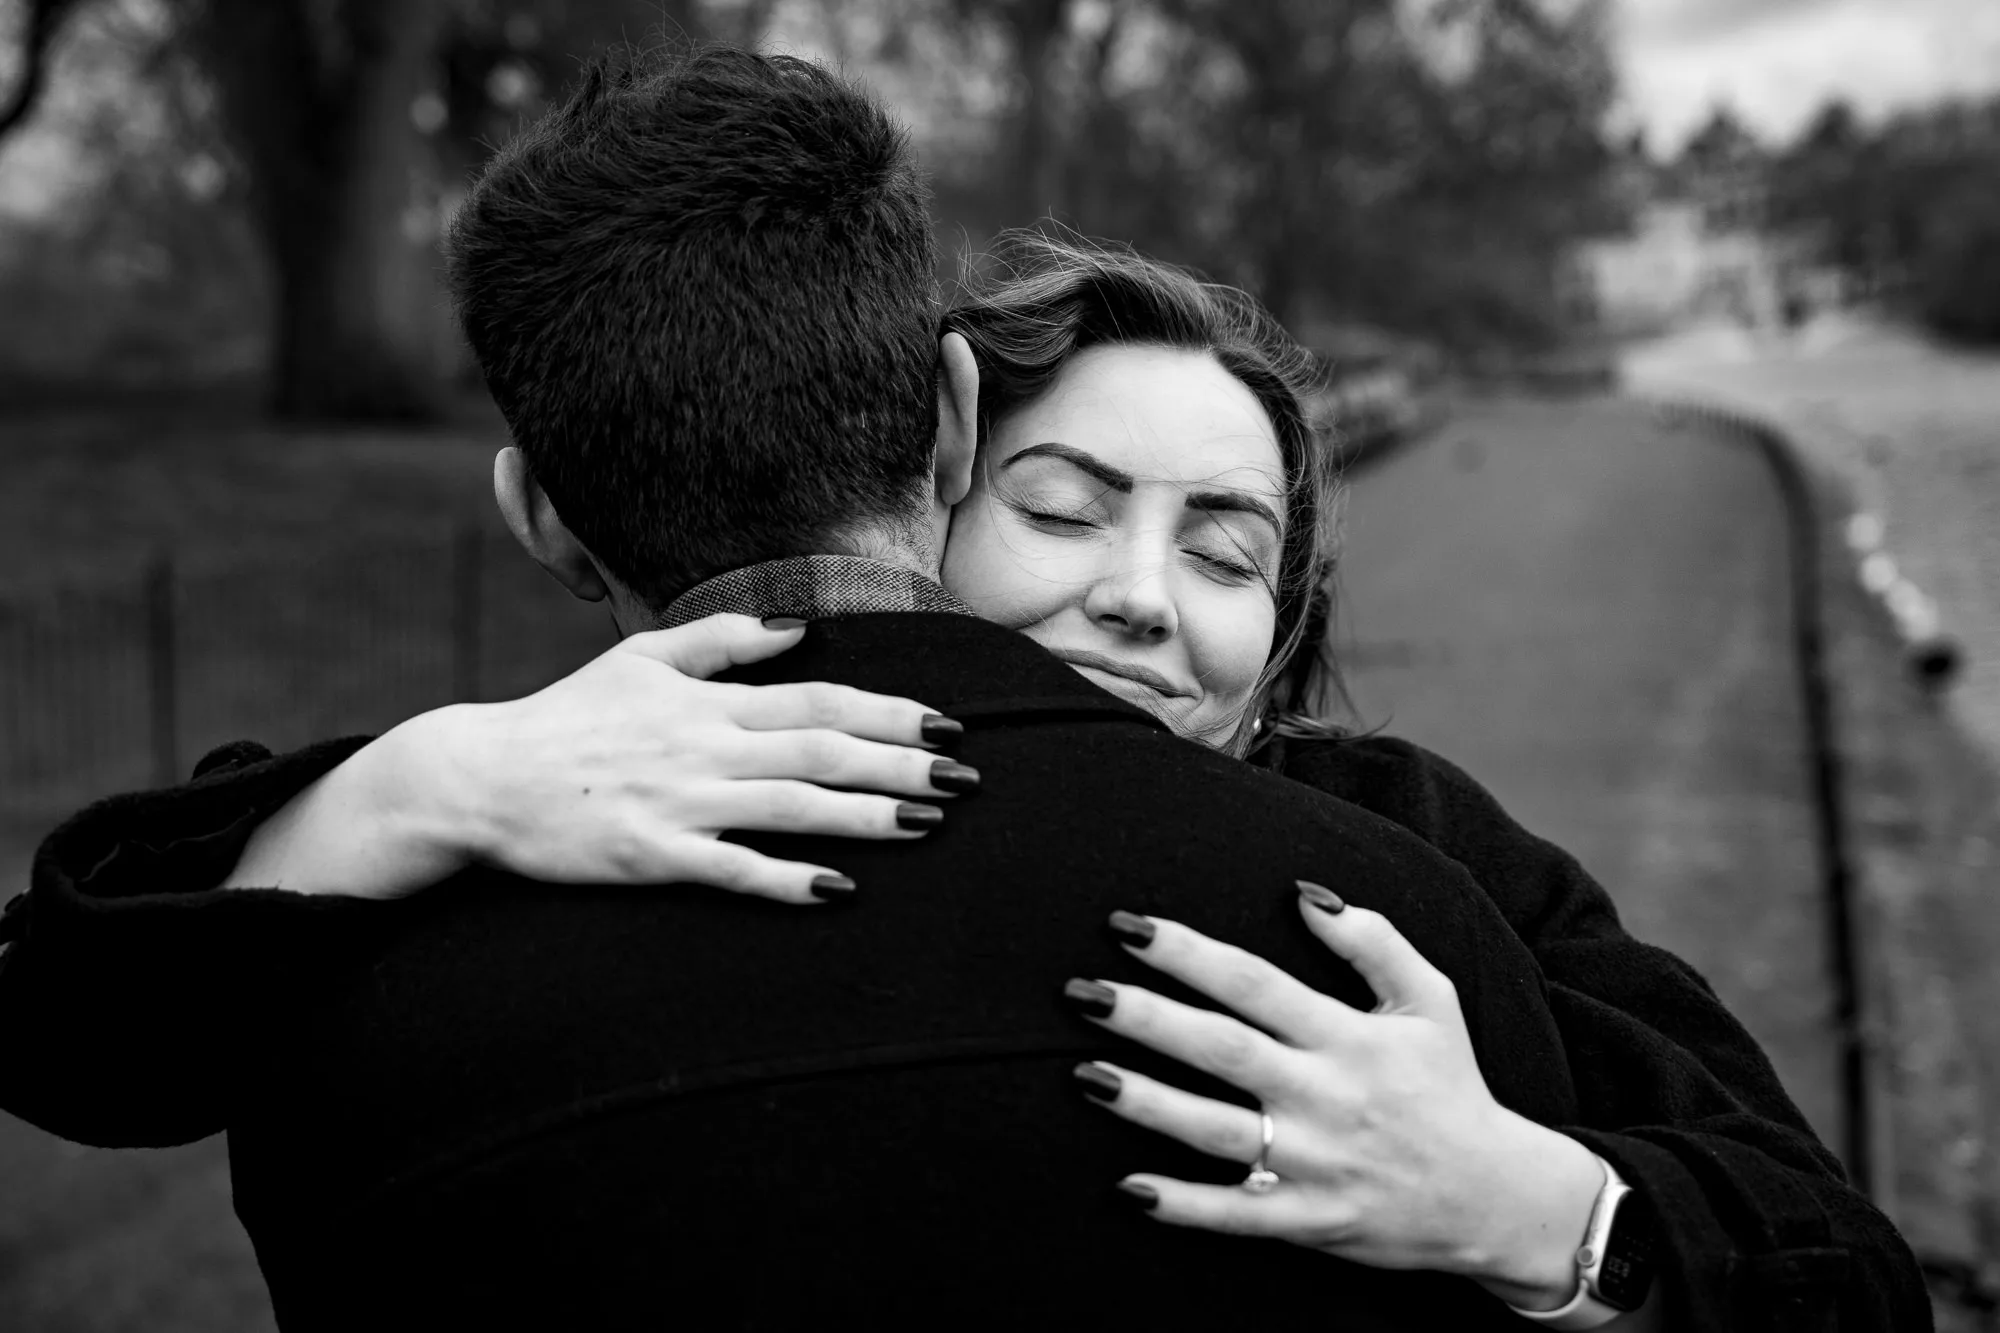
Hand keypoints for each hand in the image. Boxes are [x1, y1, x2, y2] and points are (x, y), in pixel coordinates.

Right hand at [234, 614, 971, 904]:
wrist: (483, 777)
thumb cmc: (568, 717)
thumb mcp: (640, 659)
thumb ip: (723, 642)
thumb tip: (800, 629)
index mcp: (707, 700)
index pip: (817, 699)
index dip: (887, 710)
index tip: (945, 722)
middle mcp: (704, 746)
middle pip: (820, 750)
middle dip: (899, 763)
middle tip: (965, 776)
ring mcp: (680, 802)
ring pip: (791, 807)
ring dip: (864, 816)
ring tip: (927, 823)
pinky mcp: (652, 855)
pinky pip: (732, 869)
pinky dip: (785, 879)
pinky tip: (836, 889)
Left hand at [1067, 883, 1603, 1306]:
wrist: (1498, 1197)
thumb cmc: (1450, 1087)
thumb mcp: (1430, 1000)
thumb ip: (1371, 940)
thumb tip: (1302, 893)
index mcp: (1349, 1037)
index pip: (1255, 984)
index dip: (1189, 953)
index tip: (1128, 927)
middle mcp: (1327, 1096)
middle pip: (1224, 1050)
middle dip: (1148, 1019)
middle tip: (1080, 992)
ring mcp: (1316, 1163)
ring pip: (1217, 1131)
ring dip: (1148, 1103)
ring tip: (1085, 1074)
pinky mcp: (1311, 1220)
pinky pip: (1238, 1214)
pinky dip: (1184, 1205)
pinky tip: (1128, 1187)